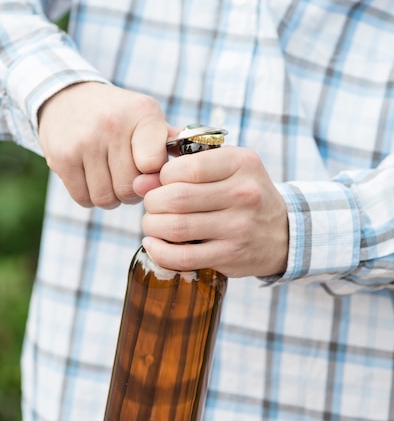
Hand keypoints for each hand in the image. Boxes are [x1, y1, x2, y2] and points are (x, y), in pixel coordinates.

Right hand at [38, 81, 168, 207]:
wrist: (67, 97)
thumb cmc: (119, 116)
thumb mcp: (146, 117)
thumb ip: (170, 144)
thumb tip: (190, 170)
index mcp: (142, 113)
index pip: (154, 165)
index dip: (154, 176)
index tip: (149, 169)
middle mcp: (112, 124)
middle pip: (130, 189)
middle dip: (132, 191)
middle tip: (128, 176)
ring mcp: (84, 141)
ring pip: (106, 199)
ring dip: (111, 197)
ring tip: (110, 177)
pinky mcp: (61, 157)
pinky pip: (84, 199)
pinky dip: (90, 197)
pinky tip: (92, 178)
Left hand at [133, 146, 288, 277]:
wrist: (282, 232)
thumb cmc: (242, 193)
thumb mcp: (224, 169)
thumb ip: (181, 169)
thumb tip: (138, 183)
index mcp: (242, 163)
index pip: (186, 167)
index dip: (163, 176)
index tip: (164, 183)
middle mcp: (244, 194)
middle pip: (176, 198)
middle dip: (153, 202)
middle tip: (153, 205)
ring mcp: (239, 228)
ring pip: (175, 227)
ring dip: (152, 226)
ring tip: (153, 223)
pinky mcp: (231, 256)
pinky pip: (182, 257)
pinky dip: (159, 251)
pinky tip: (154, 244)